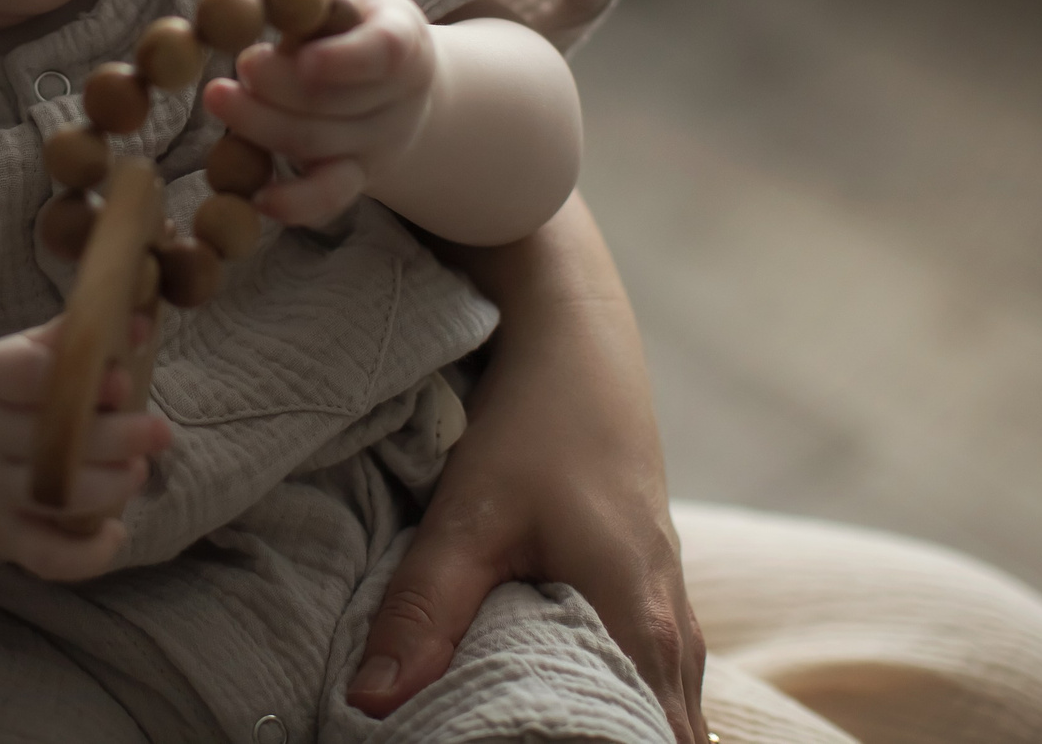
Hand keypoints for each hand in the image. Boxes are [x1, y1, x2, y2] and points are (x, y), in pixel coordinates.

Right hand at [0, 320, 171, 581]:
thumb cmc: (12, 396)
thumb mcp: (27, 354)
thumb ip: (76, 338)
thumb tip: (140, 321)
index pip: (15, 374)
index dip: (67, 376)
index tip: (120, 377)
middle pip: (43, 440)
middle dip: (112, 438)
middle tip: (160, 431)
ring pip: (48, 496)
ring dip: (104, 487)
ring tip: (138, 471)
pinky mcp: (4, 536)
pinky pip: (44, 556)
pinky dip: (84, 556)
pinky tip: (115, 535)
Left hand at [201, 0, 434, 227]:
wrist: (405, 92)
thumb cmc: (360, 30)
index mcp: (402, 43)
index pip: (383, 54)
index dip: (344, 59)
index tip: (304, 56)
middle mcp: (398, 100)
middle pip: (335, 102)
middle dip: (280, 87)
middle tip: (239, 66)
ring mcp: (377, 145)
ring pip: (317, 144)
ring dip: (263, 126)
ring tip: (218, 99)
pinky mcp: (356, 179)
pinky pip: (328, 198)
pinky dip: (295, 203)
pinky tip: (257, 198)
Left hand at [346, 204, 707, 743]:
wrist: (577, 338)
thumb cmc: (535, 422)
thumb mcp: (469, 517)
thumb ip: (424, 612)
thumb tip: (369, 704)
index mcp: (638, 623)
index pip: (647, 742)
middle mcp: (672, 629)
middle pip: (656, 733)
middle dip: (601, 740)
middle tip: (518, 736)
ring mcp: (670, 608)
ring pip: (657, 704)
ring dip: (609, 724)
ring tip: (539, 727)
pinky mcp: (652, 589)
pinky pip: (650, 674)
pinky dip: (615, 696)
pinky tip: (566, 700)